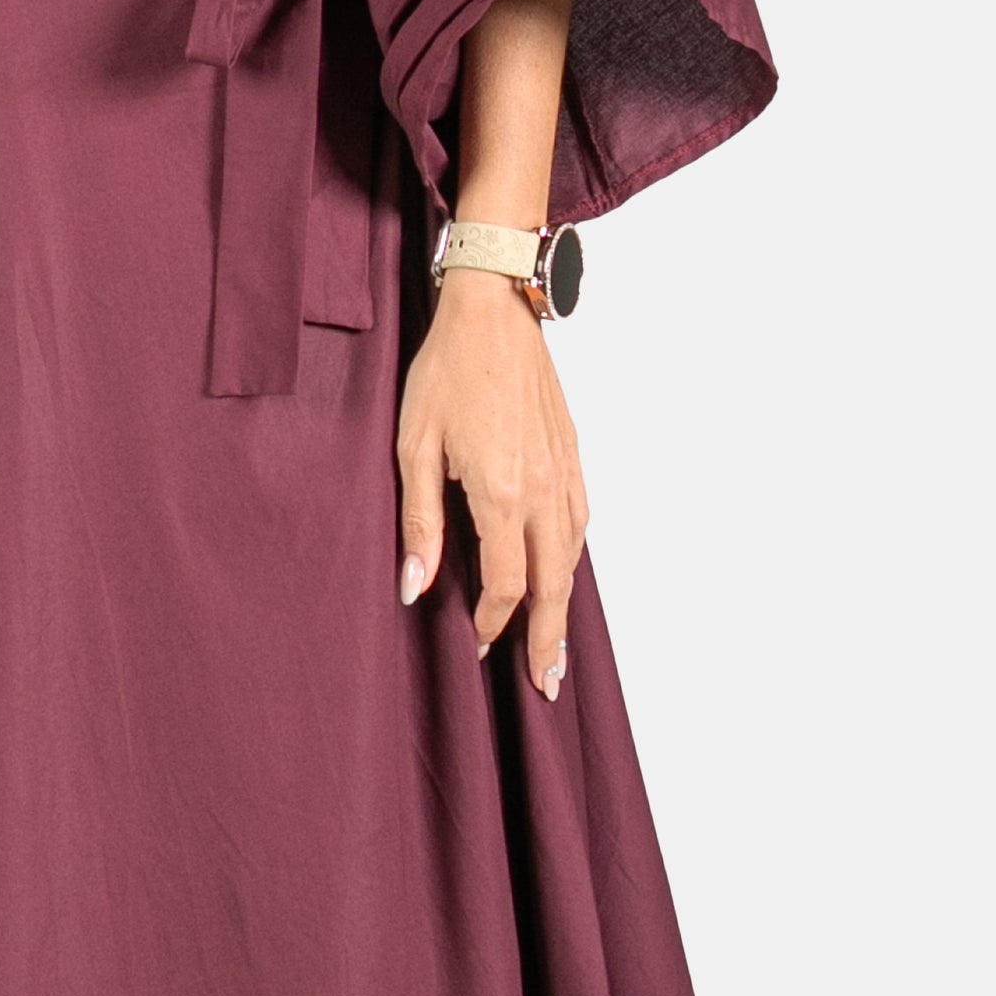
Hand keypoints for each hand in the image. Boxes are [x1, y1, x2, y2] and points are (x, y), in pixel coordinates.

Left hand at [395, 267, 585, 697]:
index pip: (507, 583)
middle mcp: (544, 490)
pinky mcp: (574, 456)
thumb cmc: (446, 372)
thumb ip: (419, 522)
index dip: (492, 622)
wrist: (494, 311)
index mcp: (502, 493)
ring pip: (574, 557)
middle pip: (554, 585)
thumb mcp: (413, 447)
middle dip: (548, 640)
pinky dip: (573, 561)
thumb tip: (414, 586)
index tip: (475, 643)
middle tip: (546, 684)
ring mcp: (566, 473)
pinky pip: (581, 524)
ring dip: (567, 606)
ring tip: (557, 646)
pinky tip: (563, 575)